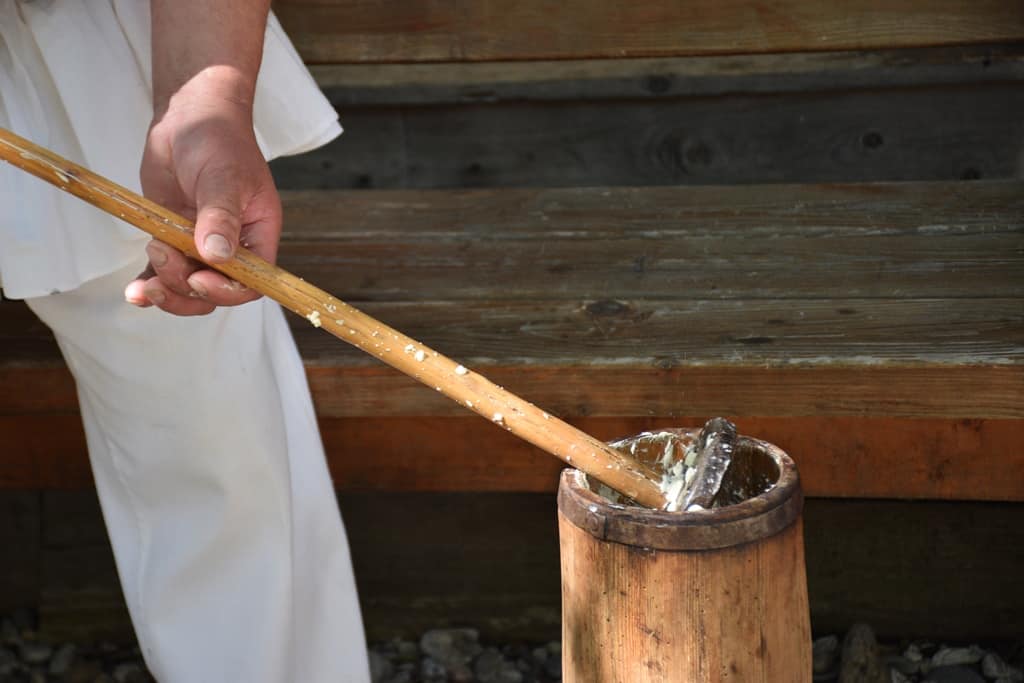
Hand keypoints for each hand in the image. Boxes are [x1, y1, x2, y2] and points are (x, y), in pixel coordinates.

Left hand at [124, 89, 281, 315]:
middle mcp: (233, 248)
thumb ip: (220, 216)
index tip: (199, 278)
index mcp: (257, 236)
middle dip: (187, 287)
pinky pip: (162, 273)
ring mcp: (199, 245)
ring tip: (151, 251)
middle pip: (215, 292)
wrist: (190, 117)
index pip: (252, 282)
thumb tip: (217, 256)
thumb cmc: (219, 140)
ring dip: (165, 284)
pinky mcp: (172, 239)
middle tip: (163, 259)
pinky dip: (148, 284)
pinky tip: (134, 291)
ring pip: (186, 287)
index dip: (226, 290)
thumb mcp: (224, 176)